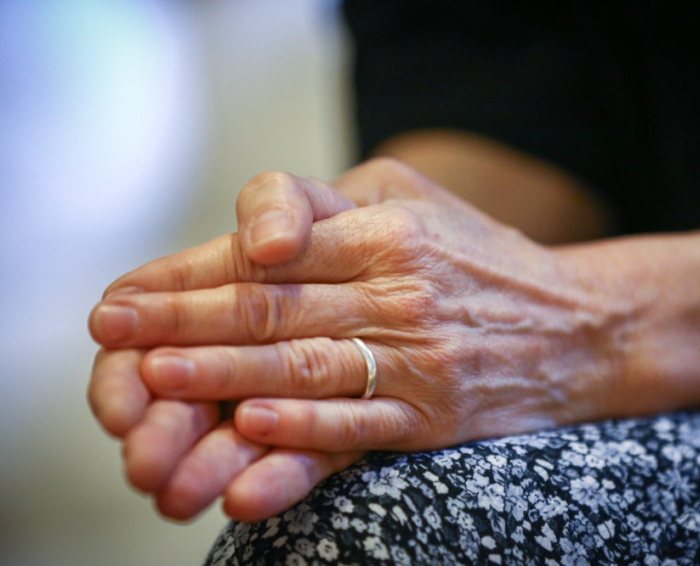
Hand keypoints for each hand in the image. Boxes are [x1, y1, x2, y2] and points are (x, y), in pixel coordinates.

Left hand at [90, 159, 624, 457]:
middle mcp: (398, 288)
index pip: (271, 251)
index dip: (193, 273)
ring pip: (306, 365)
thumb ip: (332, 207)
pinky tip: (254, 426)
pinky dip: (304, 429)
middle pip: (275, 307)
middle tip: (117, 336)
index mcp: (385, 230)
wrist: (582, 325)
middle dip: (185, 322)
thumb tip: (250, 235)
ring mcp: (417, 356)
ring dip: (226, 374)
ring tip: (160, 381)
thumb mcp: (413, 200)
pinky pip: (359, 423)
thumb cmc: (481, 256)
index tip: (131, 295)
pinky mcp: (433, 415)